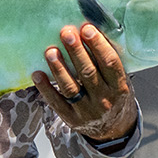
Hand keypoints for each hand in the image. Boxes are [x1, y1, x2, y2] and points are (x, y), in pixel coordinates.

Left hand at [31, 23, 138, 142]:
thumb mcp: (119, 79)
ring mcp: (87, 111)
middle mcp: (105, 100)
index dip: (98, 45)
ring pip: (71, 88)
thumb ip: (109, 60)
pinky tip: (37, 74)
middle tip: (66, 33)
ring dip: (59, 68)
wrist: (114, 129)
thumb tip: (92, 30)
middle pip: (88, 73)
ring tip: (50, 51)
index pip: (110, 64)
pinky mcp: (71, 118)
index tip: (87, 28)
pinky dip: (46, 88)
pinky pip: (56, 102)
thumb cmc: (114, 94)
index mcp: (120, 87)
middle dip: (76, 51)